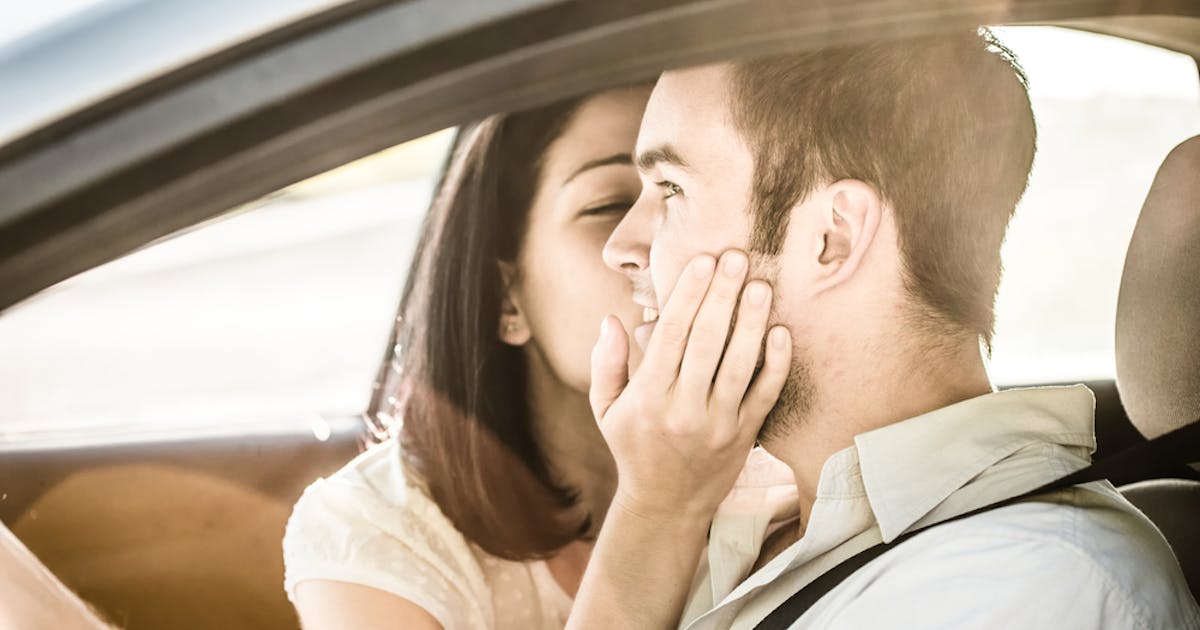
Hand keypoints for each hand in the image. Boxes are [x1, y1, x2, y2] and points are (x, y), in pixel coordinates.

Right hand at [590, 250, 791, 522]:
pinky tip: (781, 332)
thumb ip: (606, 363)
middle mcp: (683, 408)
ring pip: (738, 365)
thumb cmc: (634, 447)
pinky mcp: (744, 436)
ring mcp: (717, 424)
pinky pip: (764, 395)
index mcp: (648, 396)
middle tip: (736, 258)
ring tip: (761, 285)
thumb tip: (612, 319)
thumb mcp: (605, 409)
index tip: (701, 261)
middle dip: (721, 296)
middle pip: (706, 342)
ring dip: (751, 322)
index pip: (671, 335)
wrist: (666, 505)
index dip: (687, 294)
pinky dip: (775, 364)